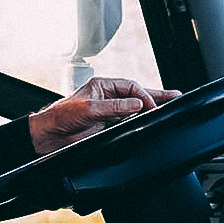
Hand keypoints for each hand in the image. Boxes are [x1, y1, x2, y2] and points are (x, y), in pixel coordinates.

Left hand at [28, 78, 179, 154]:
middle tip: (176, 96)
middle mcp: (106, 97)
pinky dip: (140, 122)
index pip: (131, 87)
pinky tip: (149, 123)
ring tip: (169, 107)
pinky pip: (128, 122)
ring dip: (150, 109)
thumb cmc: (60, 117)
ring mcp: (108, 112)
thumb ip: (115, 107)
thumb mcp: (89, 109)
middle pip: (136, 95)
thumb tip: (137, 104)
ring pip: (134, 109)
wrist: (48, 136)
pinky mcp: (107, 126)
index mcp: (102, 86)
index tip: (152, 107)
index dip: (144, 96)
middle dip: (156, 96)